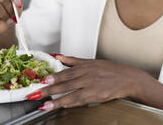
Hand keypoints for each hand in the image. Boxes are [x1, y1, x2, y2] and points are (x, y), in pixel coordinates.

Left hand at [26, 56, 141, 110]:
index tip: (41, 80)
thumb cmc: (109, 70)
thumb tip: (57, 57)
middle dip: (48, 89)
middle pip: (64, 83)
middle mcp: (86, 75)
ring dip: (56, 100)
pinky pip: (80, 100)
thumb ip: (72, 61)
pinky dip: (70, 103)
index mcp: (83, 66)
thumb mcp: (90, 62)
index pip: (64, 72)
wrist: (127, 78)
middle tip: (35, 94)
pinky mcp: (96, 95)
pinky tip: (62, 106)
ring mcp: (91, 86)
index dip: (52, 76)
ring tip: (44, 105)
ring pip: (70, 93)